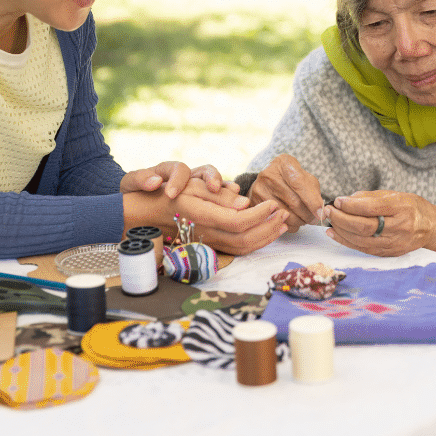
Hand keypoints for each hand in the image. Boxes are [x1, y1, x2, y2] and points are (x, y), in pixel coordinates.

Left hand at [120, 161, 240, 201]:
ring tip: (234, 195)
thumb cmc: (135, 191)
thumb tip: (154, 182)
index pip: (178, 168)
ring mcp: (199, 187)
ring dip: (225, 189)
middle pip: (205, 170)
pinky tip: (238, 207)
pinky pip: (221, 197)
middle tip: (214, 188)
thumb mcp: (131, 183)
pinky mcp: (205, 199)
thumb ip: (140, 179)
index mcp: (169, 170)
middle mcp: (188, 176)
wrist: (137, 200)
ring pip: (217, 183)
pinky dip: (230, 200)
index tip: (171, 194)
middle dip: (212, 178)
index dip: (177, 180)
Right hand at [171, 179, 287, 255]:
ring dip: (266, 237)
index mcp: (203, 217)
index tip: (273, 203)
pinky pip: (238, 250)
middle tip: (283, 212)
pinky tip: (267, 232)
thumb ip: (220, 196)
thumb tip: (245, 203)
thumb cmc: (174, 194)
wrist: (152, 213)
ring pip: (243, 248)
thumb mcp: (194, 185)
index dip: (260, 214)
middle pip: (245, 239)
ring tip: (282, 223)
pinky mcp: (213, 246)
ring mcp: (210, 243)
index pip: (239, 221)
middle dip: (269, 226)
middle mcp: (207, 234)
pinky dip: (257, 243)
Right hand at [248, 154, 323, 231]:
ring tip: (303, 219)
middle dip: (308, 215)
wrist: (265, 181)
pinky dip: (288, 225)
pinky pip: (276, 221)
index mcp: (284, 163)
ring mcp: (259, 189)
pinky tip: (292, 220)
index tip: (321, 213)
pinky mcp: (254, 204)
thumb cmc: (288, 179)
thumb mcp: (303, 176)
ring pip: (285, 215)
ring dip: (299, 222)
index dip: (312, 201)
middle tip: (314, 218)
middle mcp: (268, 175)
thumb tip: (320, 211)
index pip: (300, 184)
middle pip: (294, 202)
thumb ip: (313, 190)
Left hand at [322, 190, 435, 256]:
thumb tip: (344, 200)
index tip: (337, 201)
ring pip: (361, 240)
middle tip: (327, 211)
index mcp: (401, 208)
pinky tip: (335, 234)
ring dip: (341, 232)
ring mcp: (394, 243)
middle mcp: (399, 227)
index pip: (371, 208)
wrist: (432, 228)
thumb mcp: (394, 194)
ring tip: (328, 222)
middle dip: (341, 219)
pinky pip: (364, 249)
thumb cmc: (412, 207)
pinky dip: (347, 242)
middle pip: (364, 226)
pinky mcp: (389, 253)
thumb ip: (369, 197)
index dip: (351, 205)